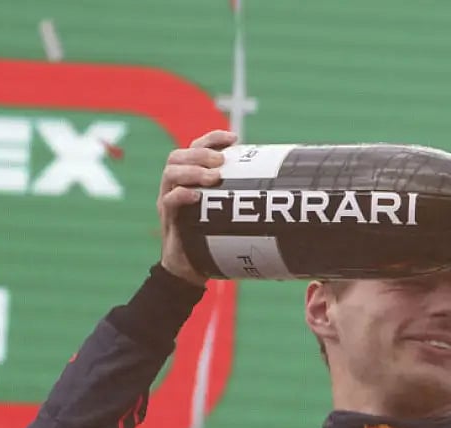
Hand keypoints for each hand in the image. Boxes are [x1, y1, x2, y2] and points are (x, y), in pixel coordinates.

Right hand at [156, 129, 237, 286]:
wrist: (193, 267)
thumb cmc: (215, 234)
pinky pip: (168, 201)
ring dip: (192, 171)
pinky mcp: (168, 219)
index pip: (196, 147)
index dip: (212, 138)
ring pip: (170, 173)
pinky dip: (181, 195)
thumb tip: (282, 187)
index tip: (235, 138)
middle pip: (178, 156)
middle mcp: (176, 185)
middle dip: (201, 153)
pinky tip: (196, 196)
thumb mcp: (230, 210)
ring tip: (213, 177)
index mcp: (191, 177)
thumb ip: (243, 195)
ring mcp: (169, 200)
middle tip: (221, 162)